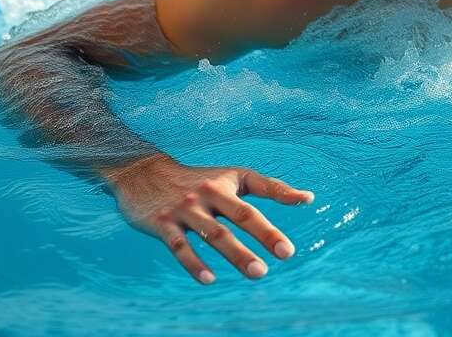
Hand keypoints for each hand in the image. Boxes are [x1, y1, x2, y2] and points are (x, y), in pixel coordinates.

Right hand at [102, 154, 314, 283]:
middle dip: (265, 233)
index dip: (284, 193)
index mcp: (227, 182)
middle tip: (286, 253)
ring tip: (259, 272)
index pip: (261, 186)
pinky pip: (180, 247)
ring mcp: (186, 209)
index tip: (306, 201)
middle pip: (241, 214)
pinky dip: (195, 264)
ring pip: (215, 234)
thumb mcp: (231, 177)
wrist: (141, 172)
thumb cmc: (198, 179)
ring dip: (237, 254)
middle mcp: (209, 193)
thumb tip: (309, 197)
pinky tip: (209, 279)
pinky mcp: (163, 224)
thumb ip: (269, 187)